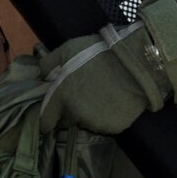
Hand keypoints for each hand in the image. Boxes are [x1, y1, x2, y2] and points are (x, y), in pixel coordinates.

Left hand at [38, 28, 166, 136]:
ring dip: (90, 115)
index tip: (52, 117)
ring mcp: (96, 123)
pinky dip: (108, 118)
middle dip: (71, 113)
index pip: (46, 122)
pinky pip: (106, 126)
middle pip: (68, 121)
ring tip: (101, 97)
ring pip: (87, 123)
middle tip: (83, 97)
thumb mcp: (67, 49)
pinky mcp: (115, 127)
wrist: (137, 61)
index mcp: (61, 97)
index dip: (47, 120)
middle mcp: (76, 114)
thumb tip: (39, 76)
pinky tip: (114, 103)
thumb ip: (48, 64)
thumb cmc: (99, 52)